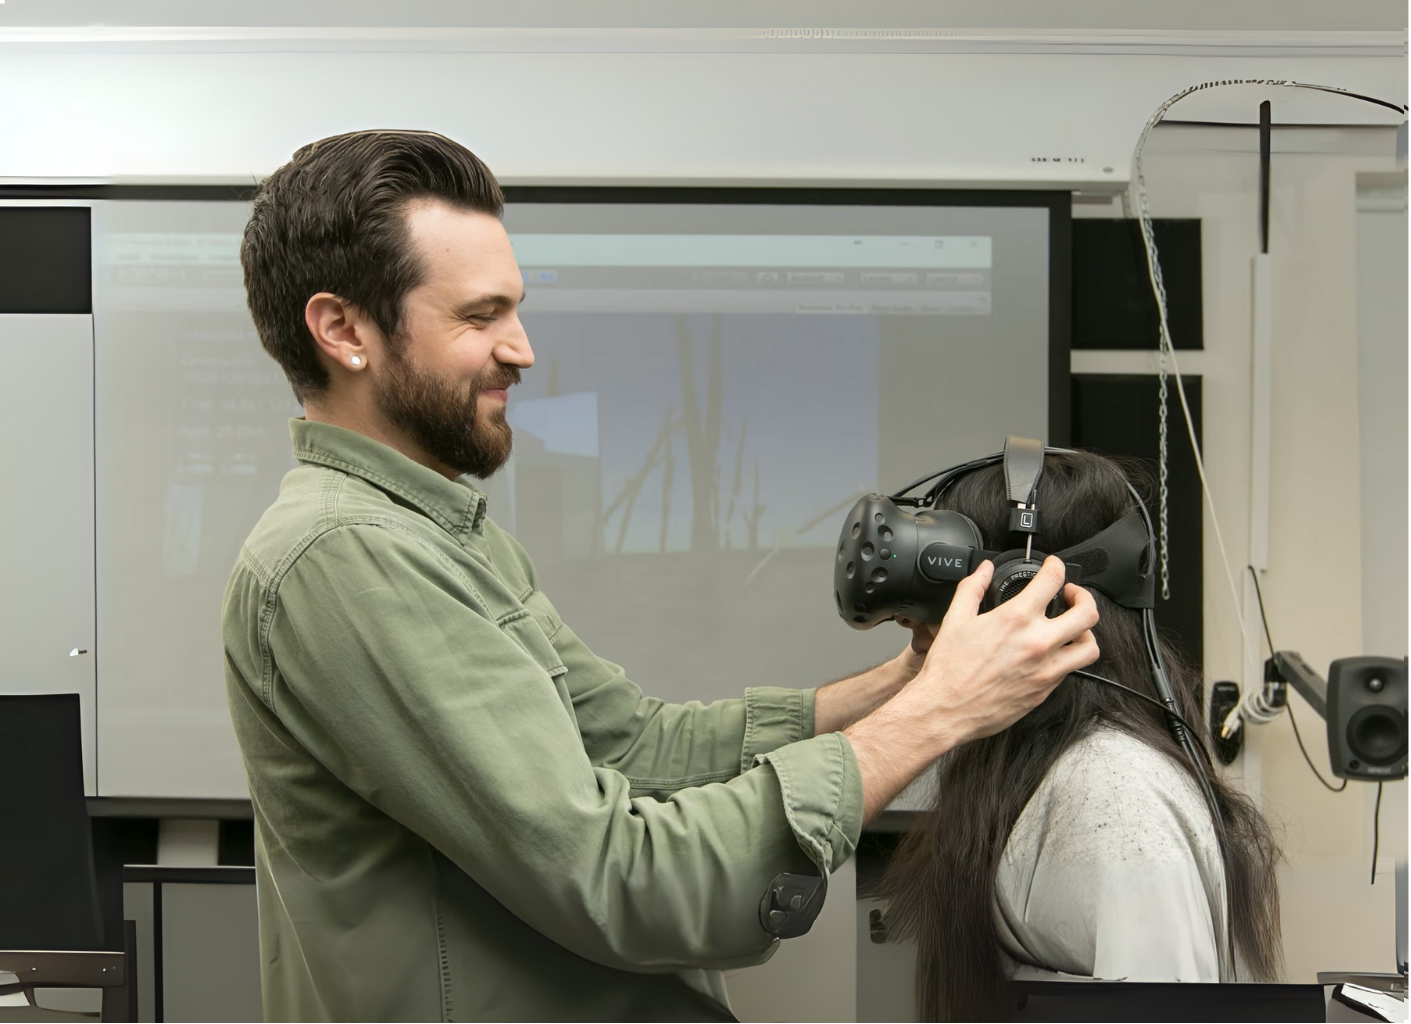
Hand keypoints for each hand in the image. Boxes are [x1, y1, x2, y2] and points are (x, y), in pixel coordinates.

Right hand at [844, 557, 1098, 819]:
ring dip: (1085, 632)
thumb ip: (972, 588)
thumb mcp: (955, 619)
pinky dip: (1067, 658)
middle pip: (1087, 613)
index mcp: (1015, 619)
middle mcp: (1037, 643)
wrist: (945, 710)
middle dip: (1083, 596)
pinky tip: (1051, 653)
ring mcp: (1046, 670)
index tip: (1053, 566)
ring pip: (1089, 647)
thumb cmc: (948, 670)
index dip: (1056, 566)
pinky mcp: (1045, 691)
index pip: (1053, 581)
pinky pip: (1070, 670)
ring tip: (1073, 628)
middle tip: (1071, 595)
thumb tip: (983, 570)